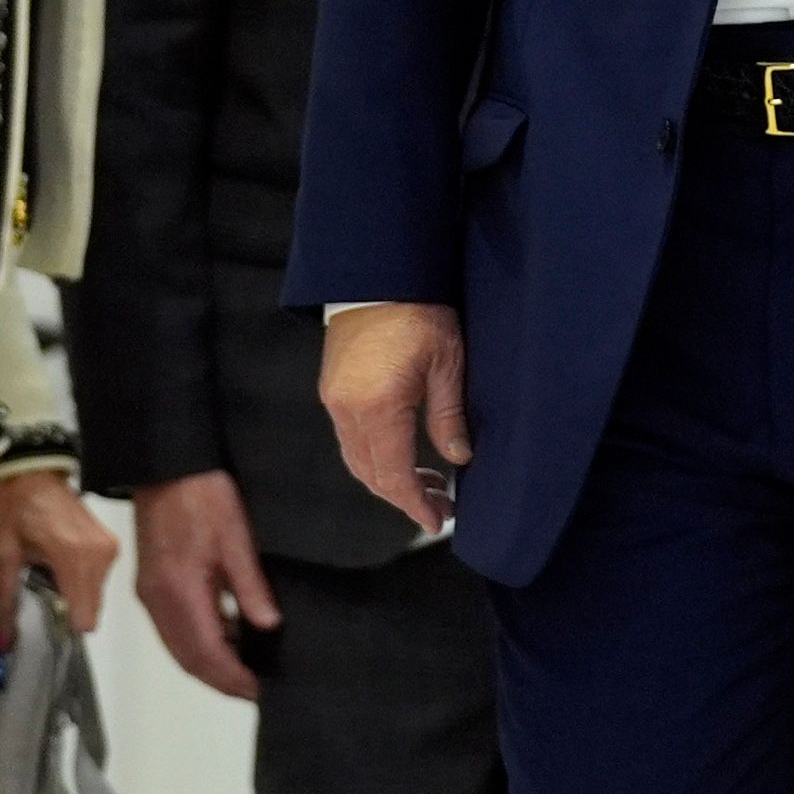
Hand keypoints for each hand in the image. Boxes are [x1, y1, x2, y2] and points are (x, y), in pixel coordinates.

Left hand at [0, 470, 120, 650]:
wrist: (30, 469)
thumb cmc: (10, 506)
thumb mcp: (2, 555)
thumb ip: (5, 603)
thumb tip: (0, 645)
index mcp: (74, 557)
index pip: (83, 616)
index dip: (60, 628)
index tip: (39, 626)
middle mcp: (101, 555)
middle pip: (89, 609)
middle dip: (64, 612)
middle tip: (34, 596)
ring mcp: (109, 548)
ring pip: (94, 596)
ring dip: (71, 596)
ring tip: (42, 577)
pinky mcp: (110, 544)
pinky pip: (96, 580)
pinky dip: (77, 582)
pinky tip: (55, 567)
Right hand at [131, 469, 280, 699]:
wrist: (166, 462)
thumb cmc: (206, 495)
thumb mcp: (237, 537)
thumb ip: (250, 586)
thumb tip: (268, 628)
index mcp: (178, 593)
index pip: (206, 653)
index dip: (233, 678)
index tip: (262, 692)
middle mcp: (156, 602)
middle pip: (187, 659)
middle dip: (221, 680)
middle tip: (258, 691)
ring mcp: (149, 594)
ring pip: (178, 648)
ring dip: (209, 665)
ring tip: (248, 672)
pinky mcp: (151, 584)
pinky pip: (174, 629)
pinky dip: (199, 643)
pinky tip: (228, 640)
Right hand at [322, 302, 467, 535]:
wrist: (378, 273)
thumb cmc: (420, 311)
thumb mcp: (447, 363)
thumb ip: (450, 415)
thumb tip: (460, 457)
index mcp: (379, 406)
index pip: (394, 474)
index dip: (415, 504)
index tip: (437, 520)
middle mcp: (347, 410)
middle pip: (371, 474)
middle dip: (405, 497)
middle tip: (442, 505)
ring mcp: (335, 401)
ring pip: (358, 459)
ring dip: (389, 478)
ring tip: (430, 483)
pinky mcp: (333, 390)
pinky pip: (351, 439)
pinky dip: (375, 457)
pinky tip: (404, 454)